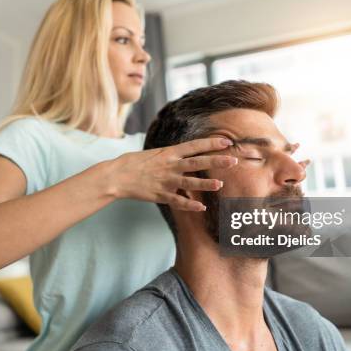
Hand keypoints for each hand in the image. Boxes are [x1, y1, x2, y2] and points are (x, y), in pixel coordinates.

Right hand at [108, 138, 237, 210]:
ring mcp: (166, 180)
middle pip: (197, 162)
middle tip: (233, 160)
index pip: (194, 146)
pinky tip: (201, 208)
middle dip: (216, 161)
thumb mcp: (154, 154)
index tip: (226, 142)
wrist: (117, 176)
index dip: (211, 143)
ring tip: (220, 184)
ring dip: (206, 183)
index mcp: (169, 153)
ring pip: (190, 182)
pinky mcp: (161, 195)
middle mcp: (170, 165)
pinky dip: (190, 205)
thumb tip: (184, 154)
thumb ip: (171, 155)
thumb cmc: (134, 163)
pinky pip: (178, 201)